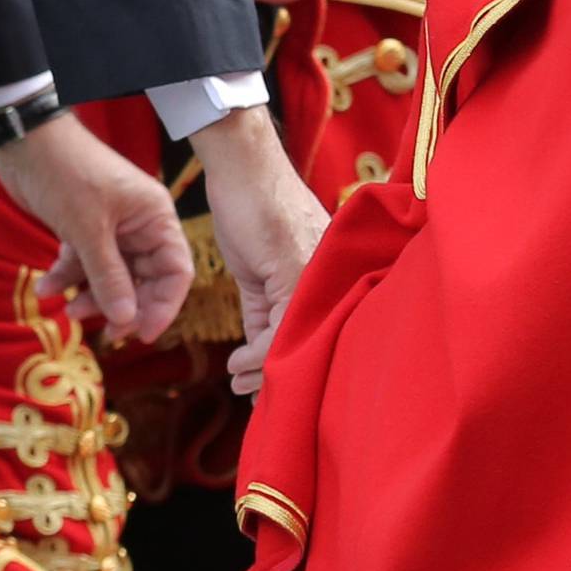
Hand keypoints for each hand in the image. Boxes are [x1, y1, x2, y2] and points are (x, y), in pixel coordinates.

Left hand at [0, 108, 193, 343]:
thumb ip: (108, 276)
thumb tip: (126, 319)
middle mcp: (138, 225)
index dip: (163, 306)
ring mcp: (110, 228)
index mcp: (155, 218)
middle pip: (143, 280)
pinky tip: (45, 288)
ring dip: (90, 296)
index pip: (175, 271)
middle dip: (122, 306)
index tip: (141, 335)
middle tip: (103, 332)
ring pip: (111, 277)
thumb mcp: (88, 230)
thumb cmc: (66, 174)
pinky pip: (82, 265)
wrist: (25, 141)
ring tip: (67, 310)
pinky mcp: (82, 230)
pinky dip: (66, 278)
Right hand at [191, 105, 328, 393]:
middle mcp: (332, 278)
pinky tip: (238, 364)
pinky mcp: (295, 271)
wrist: (243, 167)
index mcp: (331, 279)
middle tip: (259, 404)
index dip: (295, 369)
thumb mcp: (258, 274)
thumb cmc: (253, 212)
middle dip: (285, 380)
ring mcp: (315, 275)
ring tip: (242, 384)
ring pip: (295, 342)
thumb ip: (263, 314)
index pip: (319, 335)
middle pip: (313, 344)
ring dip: (264, 371)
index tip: (273, 394)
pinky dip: (257, 354)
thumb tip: (256, 360)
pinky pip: (279, 329)